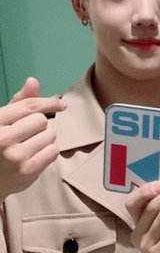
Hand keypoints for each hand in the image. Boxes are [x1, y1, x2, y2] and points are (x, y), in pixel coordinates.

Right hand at [0, 78, 66, 200]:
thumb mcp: (0, 121)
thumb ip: (18, 102)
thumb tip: (33, 81)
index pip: (29, 106)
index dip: (49, 102)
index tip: (61, 104)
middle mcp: (2, 139)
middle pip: (41, 120)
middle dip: (38, 125)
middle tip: (26, 134)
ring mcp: (15, 157)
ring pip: (50, 135)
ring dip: (44, 138)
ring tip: (29, 145)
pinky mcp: (27, 172)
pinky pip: (53, 151)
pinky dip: (48, 151)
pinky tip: (34, 155)